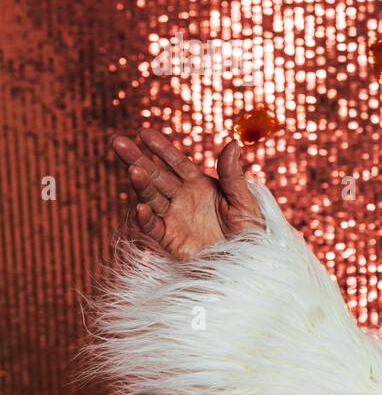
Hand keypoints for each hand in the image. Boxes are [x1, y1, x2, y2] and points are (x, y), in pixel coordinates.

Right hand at [109, 128, 264, 258]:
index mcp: (199, 185)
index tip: (143, 132)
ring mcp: (174, 217)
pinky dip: (145, 218)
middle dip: (136, 158)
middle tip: (117, 141)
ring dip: (141, 184)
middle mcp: (182, 198)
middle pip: (155, 175)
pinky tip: (140, 206)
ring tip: (133, 170)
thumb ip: (233, 175)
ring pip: (151, 197)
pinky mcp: (170, 239)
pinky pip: (153, 226)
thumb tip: (233, 142)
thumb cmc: (251, 231)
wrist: (248, 262)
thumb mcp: (245, 201)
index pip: (175, 162)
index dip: (160, 148)